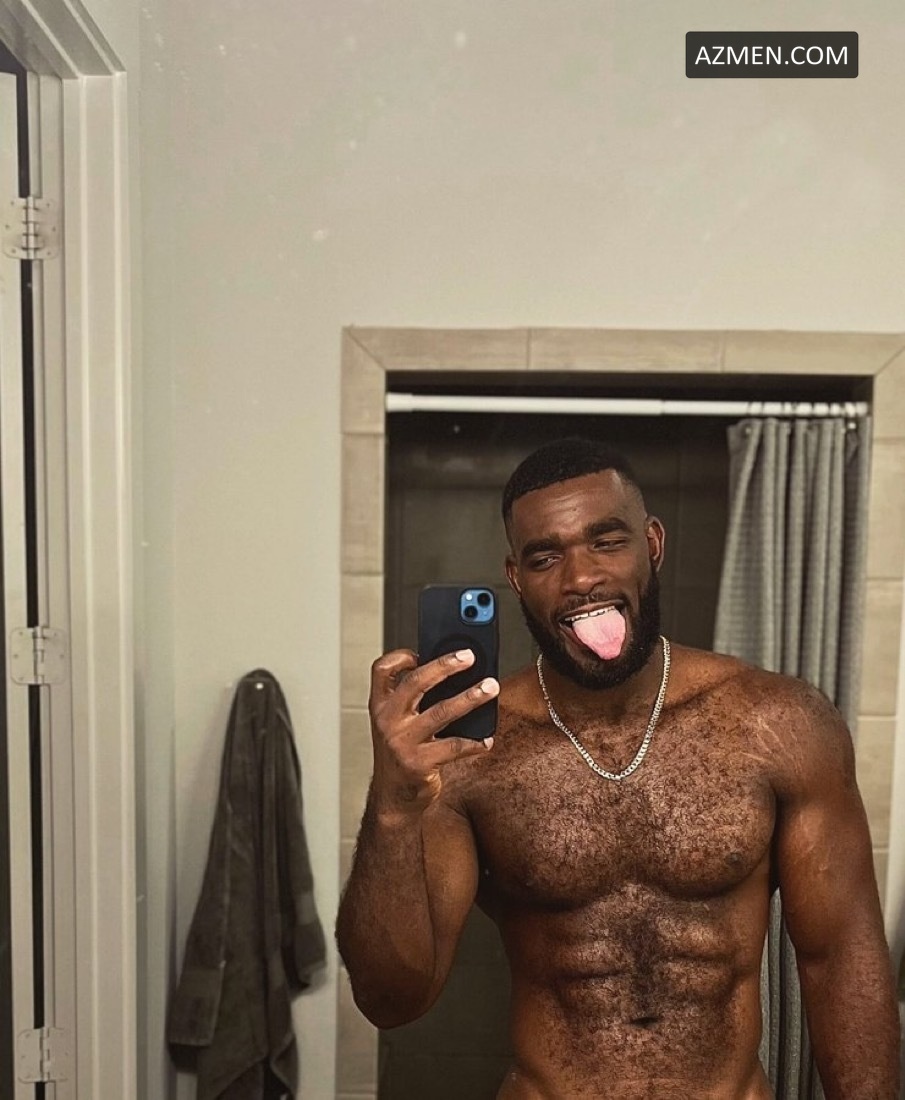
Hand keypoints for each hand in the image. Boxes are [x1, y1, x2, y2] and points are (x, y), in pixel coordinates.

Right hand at [368, 648, 498, 820]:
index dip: (400, 656)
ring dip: (470, 698)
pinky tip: (487, 740)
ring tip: (490, 688)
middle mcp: (387, 720)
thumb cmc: (402, 753)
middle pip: (416, 682)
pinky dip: (474, 742)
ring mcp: (402, 742)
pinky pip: (454, 747)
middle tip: (469, 657)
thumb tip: (456, 673)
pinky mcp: (418, 763)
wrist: (394, 798)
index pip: (381, 670)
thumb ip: (416, 700)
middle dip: (445, 665)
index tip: (421, 652)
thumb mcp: (398, 723)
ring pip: (442, 712)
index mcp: (380, 705)